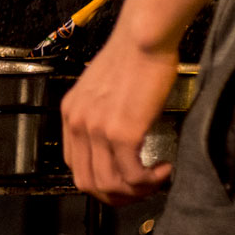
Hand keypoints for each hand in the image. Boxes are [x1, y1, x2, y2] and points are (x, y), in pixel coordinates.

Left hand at [61, 31, 179, 204]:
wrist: (143, 39)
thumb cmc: (130, 58)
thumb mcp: (101, 90)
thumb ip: (101, 115)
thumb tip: (116, 143)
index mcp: (70, 113)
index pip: (75, 165)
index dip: (101, 181)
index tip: (125, 180)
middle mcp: (77, 122)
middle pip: (87, 182)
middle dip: (116, 195)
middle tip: (142, 189)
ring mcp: (97, 128)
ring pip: (109, 185)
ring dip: (136, 191)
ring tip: (156, 178)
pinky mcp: (122, 131)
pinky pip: (132, 175)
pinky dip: (150, 181)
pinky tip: (164, 168)